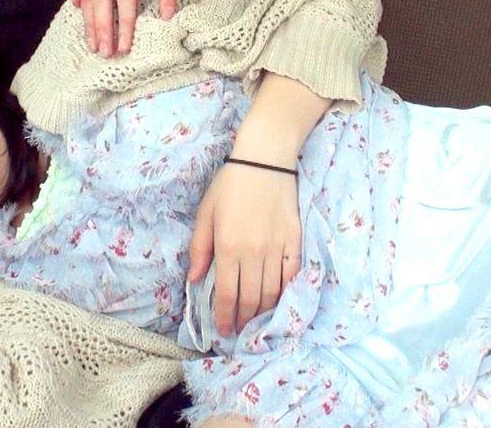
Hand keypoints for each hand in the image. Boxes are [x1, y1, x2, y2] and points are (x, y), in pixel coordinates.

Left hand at [188, 161, 300, 336]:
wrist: (264, 160)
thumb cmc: (230, 185)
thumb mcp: (206, 213)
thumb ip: (200, 249)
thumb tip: (195, 280)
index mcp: (228, 247)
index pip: (227, 294)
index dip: (225, 316)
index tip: (223, 329)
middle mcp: (253, 252)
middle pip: (251, 299)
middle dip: (243, 320)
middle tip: (239, 330)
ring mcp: (276, 248)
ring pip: (272, 292)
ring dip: (263, 312)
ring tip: (256, 321)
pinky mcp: (294, 241)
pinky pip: (291, 276)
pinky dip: (285, 293)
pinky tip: (278, 301)